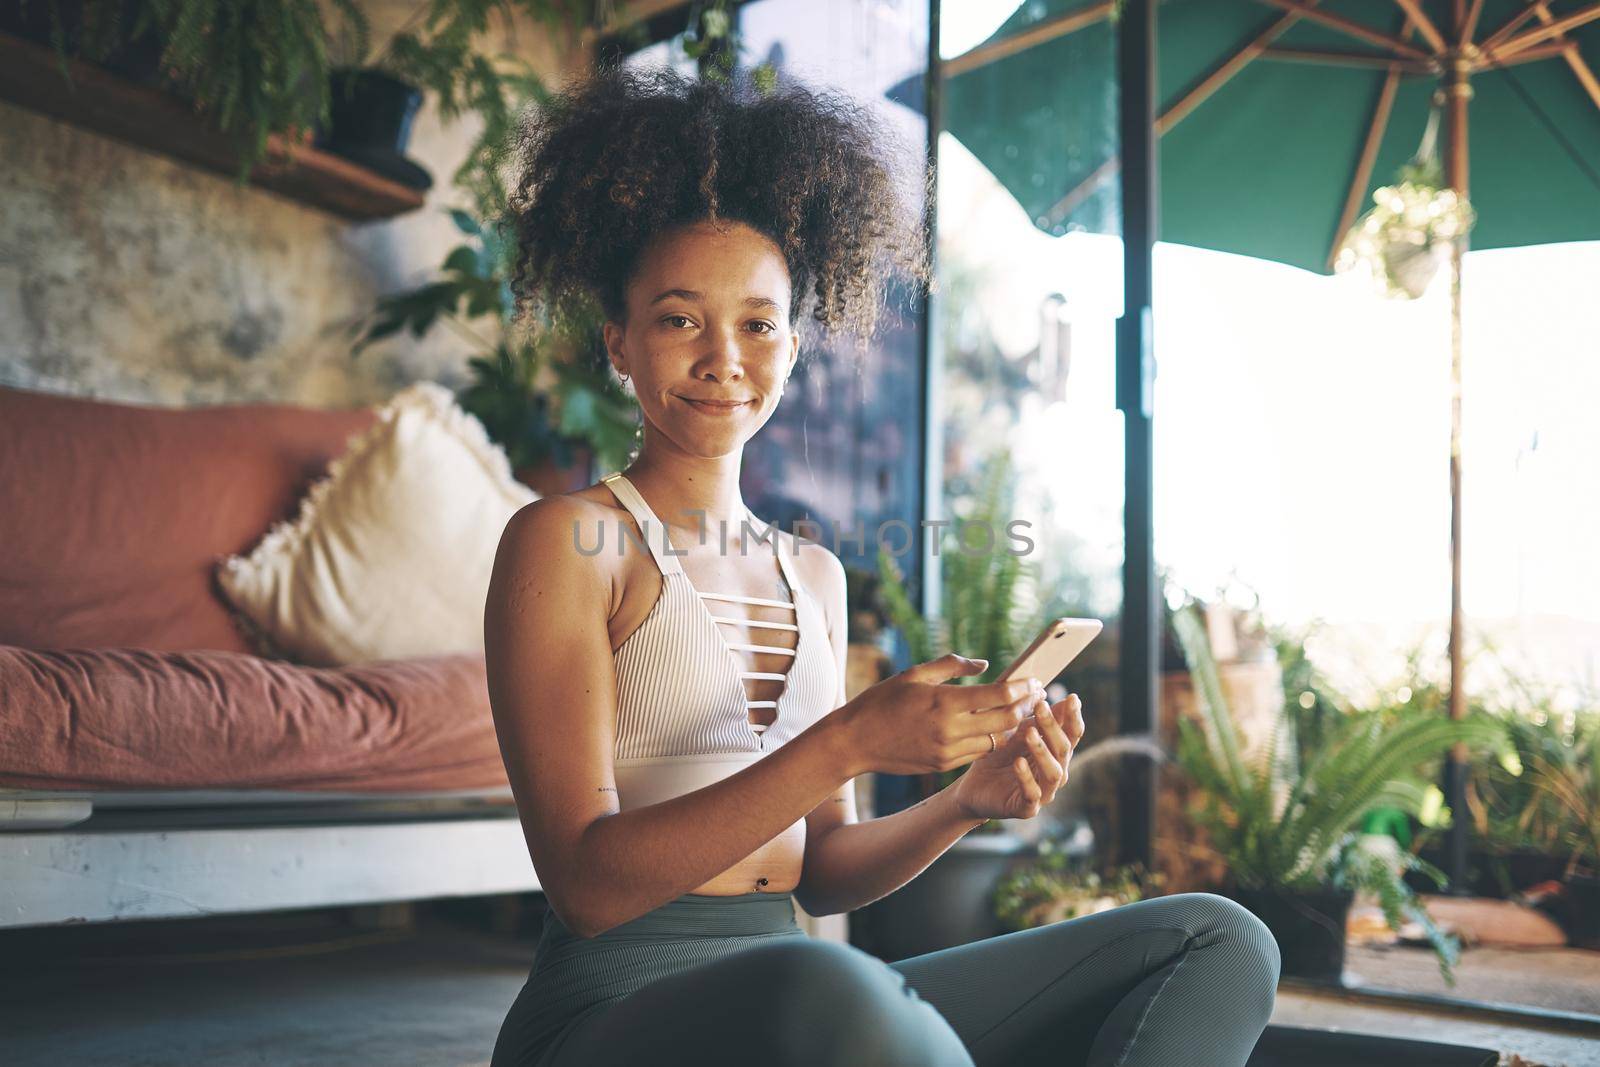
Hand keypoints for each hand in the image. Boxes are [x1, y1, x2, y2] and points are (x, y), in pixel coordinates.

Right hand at [833, 653, 1035, 776]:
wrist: (854, 741)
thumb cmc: (881, 701)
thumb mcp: (914, 674)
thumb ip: (952, 666)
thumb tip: (984, 665)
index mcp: (944, 702)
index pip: (998, 695)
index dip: (1021, 687)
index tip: (1034, 680)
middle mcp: (950, 730)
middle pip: (1005, 720)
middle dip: (1025, 707)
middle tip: (1036, 695)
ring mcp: (947, 752)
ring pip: (995, 740)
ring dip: (1010, 725)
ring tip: (1018, 711)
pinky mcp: (942, 766)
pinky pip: (977, 752)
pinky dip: (989, 739)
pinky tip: (992, 727)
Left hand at [952, 693, 1083, 821]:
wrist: (974, 786)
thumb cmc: (999, 756)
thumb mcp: (1016, 733)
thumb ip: (1034, 719)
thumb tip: (1049, 692)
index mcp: (1056, 754)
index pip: (1072, 734)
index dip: (1074, 717)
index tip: (1071, 697)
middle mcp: (1056, 773)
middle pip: (1063, 749)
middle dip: (1053, 727)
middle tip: (1041, 707)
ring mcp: (1044, 792)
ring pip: (1053, 772)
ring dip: (1042, 751)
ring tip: (1029, 733)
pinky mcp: (1027, 808)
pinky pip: (1031, 794)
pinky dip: (1025, 778)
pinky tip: (1017, 762)